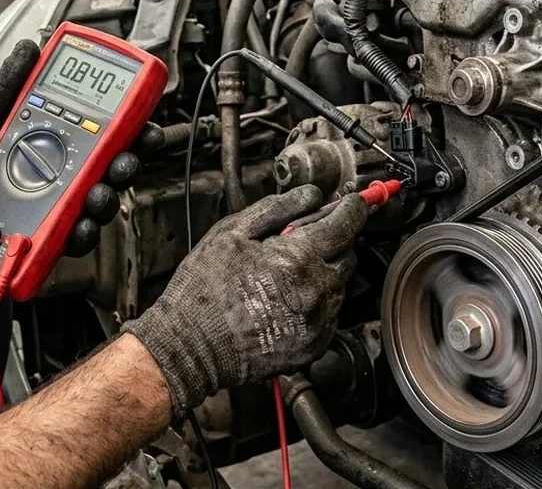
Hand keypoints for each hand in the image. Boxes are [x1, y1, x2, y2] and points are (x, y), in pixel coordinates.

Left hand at [0, 40, 141, 254]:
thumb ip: (10, 81)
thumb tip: (30, 46)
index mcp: (60, 139)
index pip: (107, 133)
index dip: (133, 129)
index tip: (144, 125)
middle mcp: (67, 172)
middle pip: (113, 169)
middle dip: (128, 164)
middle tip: (124, 161)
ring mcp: (59, 203)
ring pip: (100, 203)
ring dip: (106, 199)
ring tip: (96, 195)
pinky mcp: (47, 231)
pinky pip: (74, 236)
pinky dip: (82, 233)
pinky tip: (77, 226)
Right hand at [123, 185, 367, 416]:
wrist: (190, 347)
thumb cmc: (204, 290)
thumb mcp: (232, 232)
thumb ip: (277, 209)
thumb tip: (311, 195)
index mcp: (298, 259)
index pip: (346, 224)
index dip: (351, 208)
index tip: (351, 203)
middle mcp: (316, 293)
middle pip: (348, 255)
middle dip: (332, 242)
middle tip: (301, 241)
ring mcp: (317, 323)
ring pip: (340, 287)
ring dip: (324, 274)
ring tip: (285, 275)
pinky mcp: (314, 346)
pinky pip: (331, 316)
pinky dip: (318, 303)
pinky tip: (287, 300)